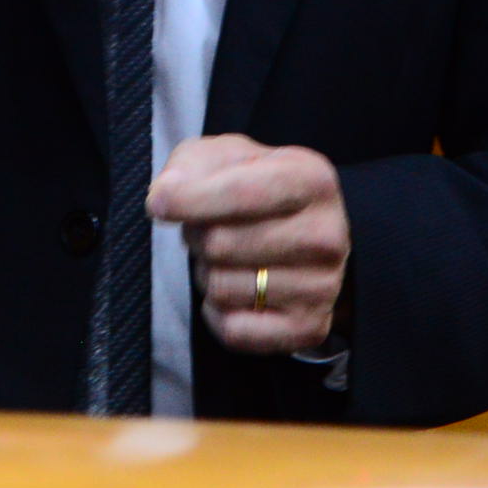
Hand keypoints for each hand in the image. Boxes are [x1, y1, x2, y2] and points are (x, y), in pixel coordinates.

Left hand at [150, 134, 349, 354]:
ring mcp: (323, 286)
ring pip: (222, 288)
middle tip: (212, 229)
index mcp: (311, 179)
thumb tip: (165, 196)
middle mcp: (327, 234)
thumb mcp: (228, 157)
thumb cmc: (259, 190)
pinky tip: (238, 293)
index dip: (188, 199)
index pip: (238, 192)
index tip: (159, 202)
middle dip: (199, 236)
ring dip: (209, 274)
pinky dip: (218, 313)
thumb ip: (192, 165)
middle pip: (220, 244)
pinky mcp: (308, 328)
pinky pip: (233, 329)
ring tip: (229, 258)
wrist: (309, 236)